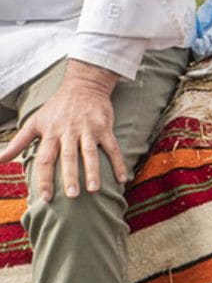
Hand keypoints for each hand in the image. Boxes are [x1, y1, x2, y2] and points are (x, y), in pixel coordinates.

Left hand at [0, 60, 123, 201]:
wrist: (84, 85)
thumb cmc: (57, 107)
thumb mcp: (35, 122)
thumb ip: (18, 142)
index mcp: (51, 133)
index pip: (46, 158)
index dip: (44, 178)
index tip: (45, 197)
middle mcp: (70, 131)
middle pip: (69, 157)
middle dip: (70, 176)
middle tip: (71, 196)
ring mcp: (89, 129)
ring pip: (91, 152)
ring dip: (93, 171)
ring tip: (94, 189)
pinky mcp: (105, 127)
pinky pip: (113, 147)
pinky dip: (118, 163)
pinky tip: (123, 178)